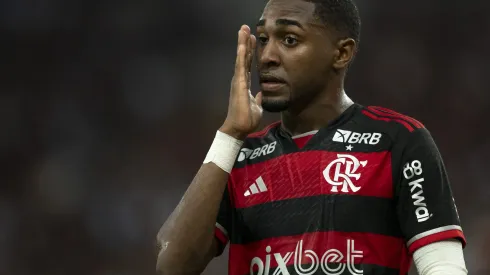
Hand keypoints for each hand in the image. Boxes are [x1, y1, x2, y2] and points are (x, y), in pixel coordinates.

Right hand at [220, 25, 262, 139]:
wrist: (239, 128)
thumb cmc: (246, 119)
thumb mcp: (257, 106)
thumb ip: (258, 98)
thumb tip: (261, 92)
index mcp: (245, 84)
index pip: (249, 64)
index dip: (251, 51)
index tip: (253, 39)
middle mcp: (240, 79)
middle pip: (244, 57)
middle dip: (246, 42)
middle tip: (246, 28)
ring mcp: (238, 80)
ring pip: (241, 58)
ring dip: (243, 43)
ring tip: (243, 29)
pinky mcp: (238, 83)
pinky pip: (241, 65)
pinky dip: (242, 53)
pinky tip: (243, 43)